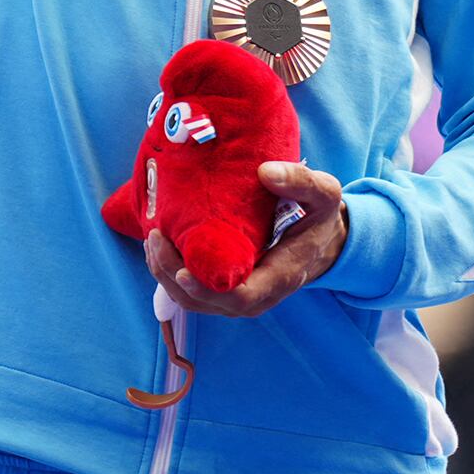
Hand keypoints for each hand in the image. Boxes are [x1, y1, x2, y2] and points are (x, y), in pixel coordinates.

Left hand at [143, 163, 347, 319]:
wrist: (320, 239)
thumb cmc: (318, 216)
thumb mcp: (323, 194)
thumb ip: (300, 182)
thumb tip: (265, 171)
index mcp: (280, 276)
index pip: (240, 297)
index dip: (208, 289)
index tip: (183, 270)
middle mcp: (256, 295)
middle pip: (206, 301)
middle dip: (173, 276)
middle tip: (154, 238)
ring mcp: (237, 296)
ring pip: (192, 300)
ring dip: (165, 275)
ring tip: (151, 239)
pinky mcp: (224, 289)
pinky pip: (191, 291)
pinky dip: (169, 273)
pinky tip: (158, 246)